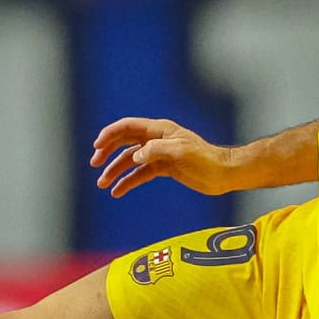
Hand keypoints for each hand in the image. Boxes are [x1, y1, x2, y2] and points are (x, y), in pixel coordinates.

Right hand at [91, 118, 237, 197]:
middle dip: (107, 152)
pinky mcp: (164, 168)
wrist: (223, 174)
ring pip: (130, 160)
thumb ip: (156, 150)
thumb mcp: (180, 151)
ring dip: (115, 170)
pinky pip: (140, 174)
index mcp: (160, 130)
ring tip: (102, 184)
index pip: (128, 127)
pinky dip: (128, 181)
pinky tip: (118, 191)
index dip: (110, 134)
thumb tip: (135, 155)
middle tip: (94, 164)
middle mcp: (157, 139)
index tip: (96, 146)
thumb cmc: (206, 159)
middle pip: (125, 142)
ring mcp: (159, 154)